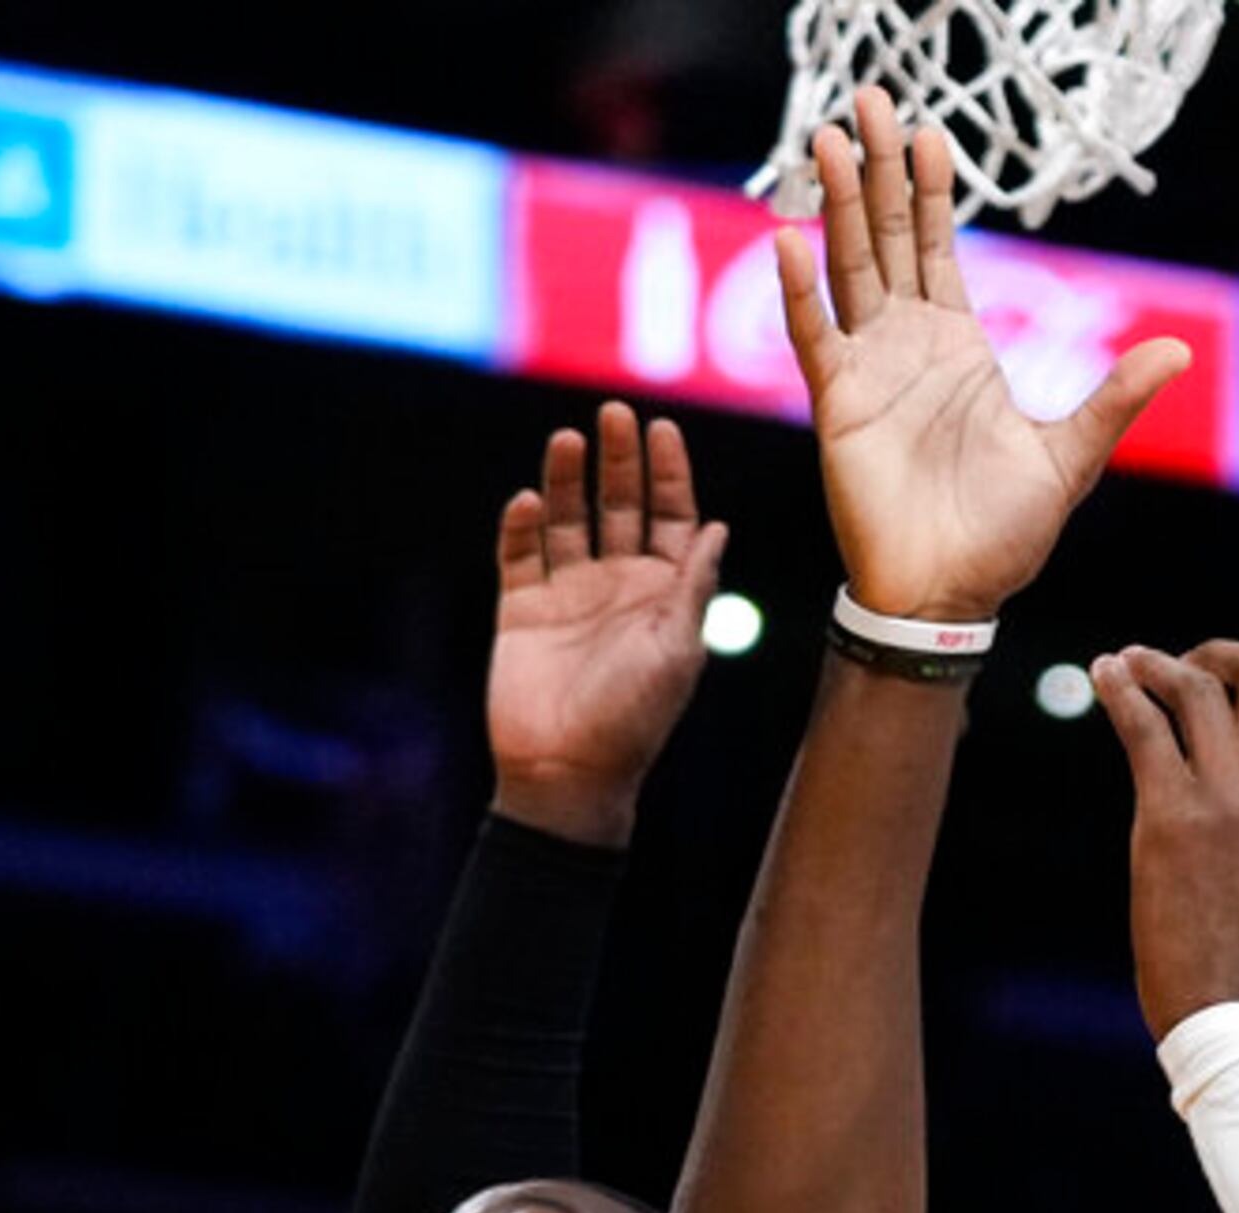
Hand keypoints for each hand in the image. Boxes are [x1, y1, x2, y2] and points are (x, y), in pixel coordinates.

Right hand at [485, 402, 729, 847]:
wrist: (568, 773)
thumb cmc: (634, 720)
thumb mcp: (677, 650)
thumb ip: (693, 587)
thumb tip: (718, 526)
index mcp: (664, 593)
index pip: (672, 517)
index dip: (668, 473)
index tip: (661, 427)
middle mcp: (617, 585)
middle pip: (620, 505)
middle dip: (619, 460)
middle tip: (614, 413)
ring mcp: (567, 595)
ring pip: (567, 519)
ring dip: (567, 479)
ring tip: (568, 439)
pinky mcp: (521, 610)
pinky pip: (519, 555)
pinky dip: (522, 526)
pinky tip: (529, 500)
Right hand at [777, 85, 1190, 625]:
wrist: (952, 596)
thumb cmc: (1005, 536)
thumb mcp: (1073, 456)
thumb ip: (1115, 399)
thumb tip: (1180, 352)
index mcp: (959, 347)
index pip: (937, 248)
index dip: (929, 190)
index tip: (927, 132)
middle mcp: (907, 345)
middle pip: (885, 237)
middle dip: (875, 170)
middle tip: (866, 99)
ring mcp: (869, 371)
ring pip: (847, 267)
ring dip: (834, 204)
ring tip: (823, 139)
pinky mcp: (839, 406)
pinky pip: (815, 337)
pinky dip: (801, 292)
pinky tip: (791, 239)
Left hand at [1093, 643, 1238, 1042]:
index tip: (1227, 688)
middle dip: (1216, 654)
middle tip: (1179, 668)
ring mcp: (1230, 794)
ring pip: (1195, 685)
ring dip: (1156, 663)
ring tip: (1128, 664)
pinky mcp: (1171, 815)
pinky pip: (1143, 726)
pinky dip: (1118, 688)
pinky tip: (1102, 677)